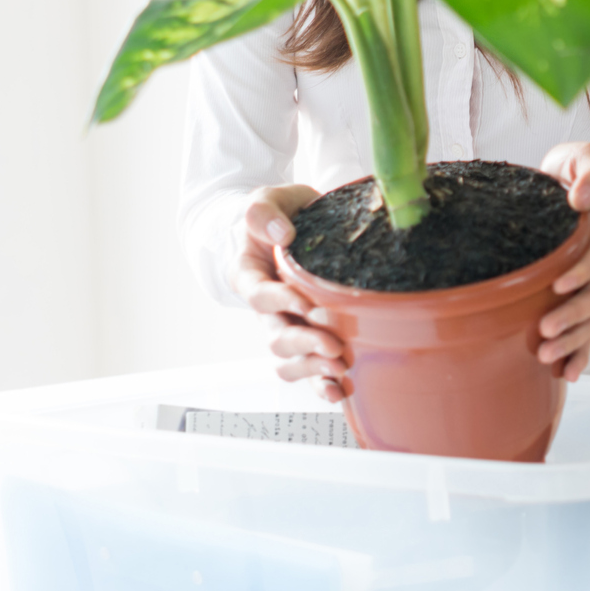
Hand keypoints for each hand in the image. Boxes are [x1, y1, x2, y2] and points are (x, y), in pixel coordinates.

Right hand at [230, 183, 350, 402]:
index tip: (306, 303)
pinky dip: (320, 385)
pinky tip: (340, 391)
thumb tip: (281, 234)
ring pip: (287, 360)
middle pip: (275, 335)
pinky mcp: (306, 336)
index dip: (281, 302)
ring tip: (340, 367)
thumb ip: (264, 211)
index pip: (259, 295)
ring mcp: (284, 324)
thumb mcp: (266, 199)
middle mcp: (265, 307)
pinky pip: (307, 369)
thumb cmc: (274, 215)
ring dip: (312, 368)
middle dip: (304, 343)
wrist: (282, 229)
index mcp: (249, 274)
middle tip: (332, 345)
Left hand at [536, 142, 589, 381]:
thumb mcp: (585, 157)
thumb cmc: (575, 169)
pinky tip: (567, 375)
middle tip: (543, 331)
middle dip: (572, 316)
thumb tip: (582, 197)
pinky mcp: (582, 294)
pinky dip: (580, 353)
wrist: (574, 183)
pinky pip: (587, 329)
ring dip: (572, 339)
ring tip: (544, 356)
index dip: (581, 271)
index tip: (557, 284)